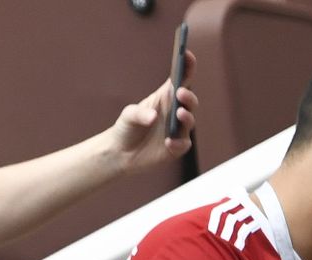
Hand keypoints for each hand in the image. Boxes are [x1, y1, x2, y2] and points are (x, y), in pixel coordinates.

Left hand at [108, 50, 198, 171]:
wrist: (121, 153)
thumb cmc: (126, 128)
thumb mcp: (128, 116)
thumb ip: (139, 114)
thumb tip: (154, 117)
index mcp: (165, 97)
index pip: (181, 79)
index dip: (186, 66)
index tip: (187, 54)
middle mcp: (175, 112)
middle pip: (189, 101)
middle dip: (188, 96)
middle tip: (180, 93)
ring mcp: (178, 130)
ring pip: (189, 121)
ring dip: (187, 117)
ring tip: (179, 114)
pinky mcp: (177, 147)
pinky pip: (183, 144)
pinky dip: (178, 143)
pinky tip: (169, 142)